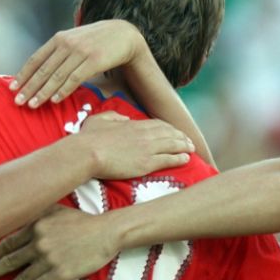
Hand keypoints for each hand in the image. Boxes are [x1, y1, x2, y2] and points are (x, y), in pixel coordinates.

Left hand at [0, 205, 117, 279]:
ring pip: (22, 277)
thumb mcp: (55, 209)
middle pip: (10, 261)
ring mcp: (48, 259)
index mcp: (35, 226)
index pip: (8, 242)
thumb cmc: (81, 220)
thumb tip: (19, 214)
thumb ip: (36, 213)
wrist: (105, 232)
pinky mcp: (60, 273)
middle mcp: (38, 243)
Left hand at [10, 20, 145, 107]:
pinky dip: (63, 90)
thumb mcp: (74, 40)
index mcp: (59, 39)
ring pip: (57, 76)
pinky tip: (54, 100)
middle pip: (43, 70)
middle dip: (29, 87)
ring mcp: (80, 52)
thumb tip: (39, 70)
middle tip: (18, 102)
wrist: (123, 34)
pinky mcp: (94, 60)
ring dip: (43, 92)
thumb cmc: (95, 41)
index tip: (12, 88)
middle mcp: (67, 44)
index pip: (36, 59)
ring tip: (32, 105)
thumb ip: (58, 51)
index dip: (23, 74)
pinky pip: (75, 79)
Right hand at [79, 111, 193, 178]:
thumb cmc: (89, 138)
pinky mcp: (147, 163)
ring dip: (184, 146)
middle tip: (188, 140)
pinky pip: (169, 159)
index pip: (157, 124)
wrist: (88, 153)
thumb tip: (124, 117)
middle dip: (180, 136)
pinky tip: (187, 159)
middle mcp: (144, 135)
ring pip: (173, 145)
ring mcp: (147, 149)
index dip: (168, 128)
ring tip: (191, 148)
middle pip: (169, 133)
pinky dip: (180, 158)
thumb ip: (114, 116)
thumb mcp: (99, 119)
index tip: (173, 131)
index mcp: (133, 124)